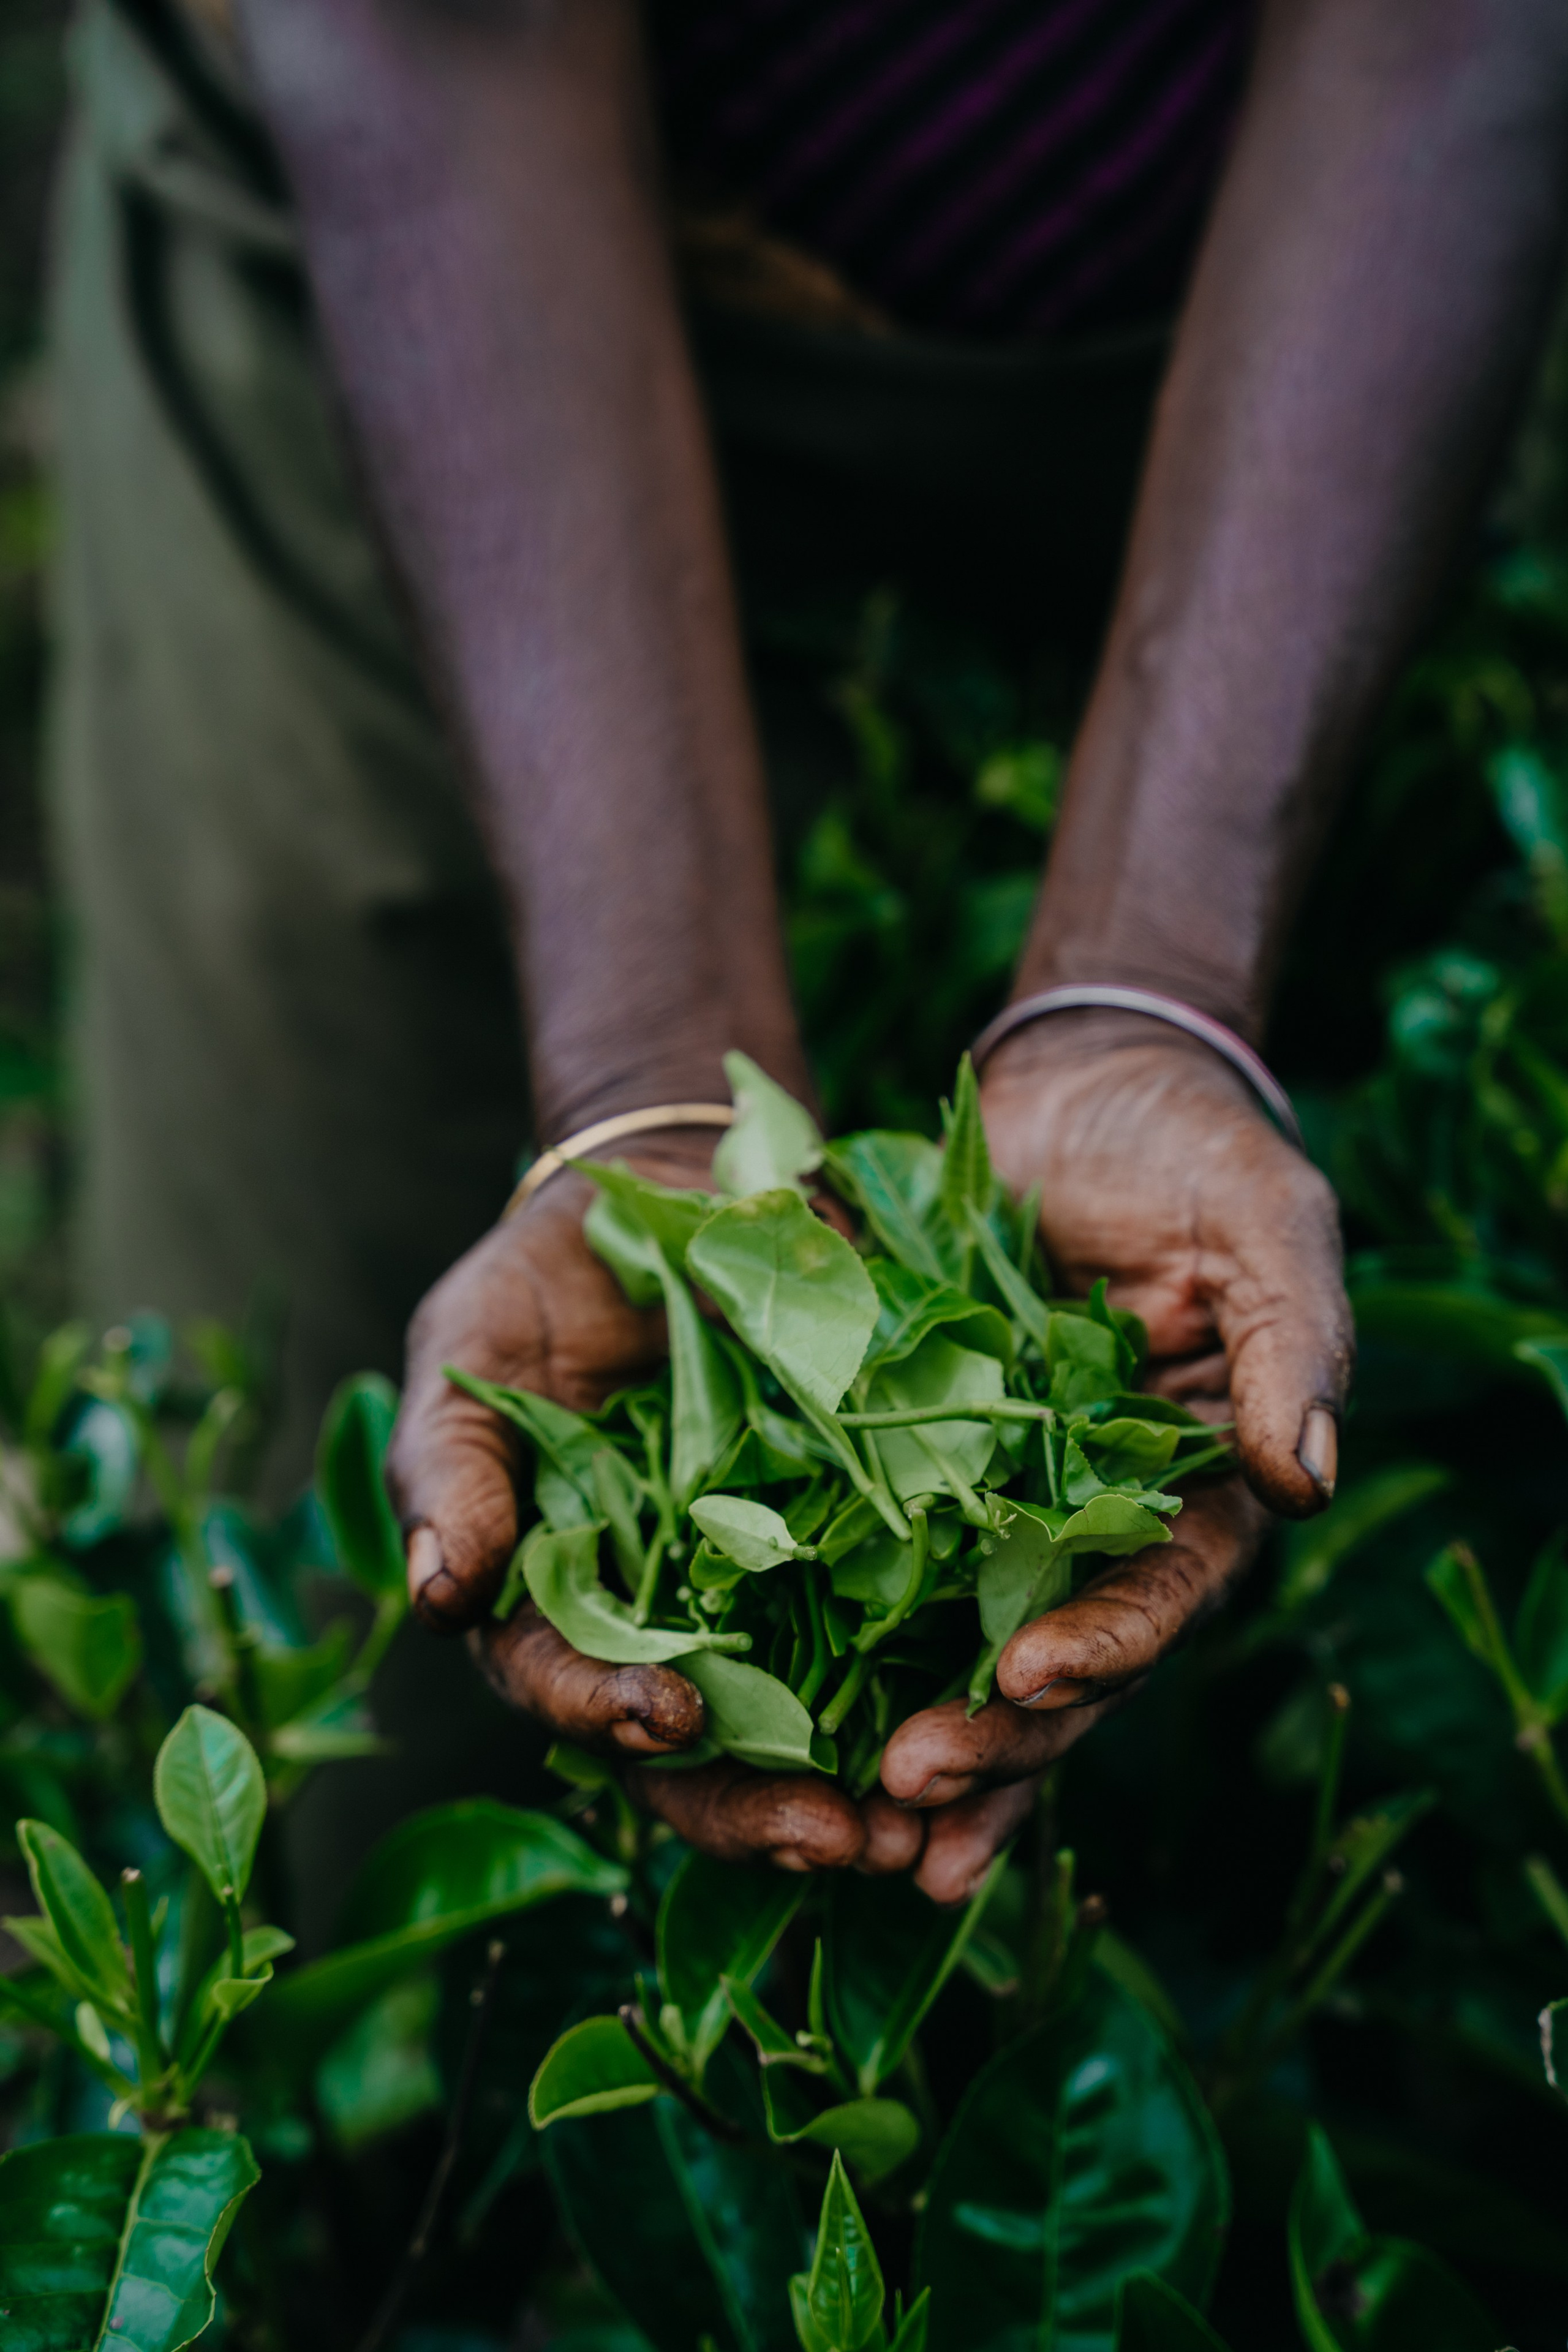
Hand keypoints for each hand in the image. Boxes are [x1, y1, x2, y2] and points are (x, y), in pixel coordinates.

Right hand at [388, 1139, 933, 1877]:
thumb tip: (434, 1594)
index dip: (608, 1712)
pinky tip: (981, 1746)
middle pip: (683, 1750)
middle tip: (830, 1840)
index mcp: (547, 1595)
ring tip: (911, 1834)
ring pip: (789, 1729)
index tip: (673, 1719)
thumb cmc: (546, 1281)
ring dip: (845, 1791)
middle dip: (747, 1805)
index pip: (561, 1681)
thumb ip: (448, 1466)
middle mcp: (651, 1623)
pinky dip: (923, 1704)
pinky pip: (886, 1650)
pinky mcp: (849, 1556)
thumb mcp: (474, 1350)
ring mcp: (752, 1600)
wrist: (675, 1193)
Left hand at [877, 1012, 1349, 1854]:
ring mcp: (1001, 1500)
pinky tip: (777, 1716)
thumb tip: (1308, 1477)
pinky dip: (832, 1640)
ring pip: (958, 1643)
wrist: (1080, 1082)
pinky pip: (867, 1563)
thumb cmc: (1194, 1147)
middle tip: (909, 1788)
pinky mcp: (907, 1462)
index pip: (1163, 1592)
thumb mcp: (1265, 1222)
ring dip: (913, 1730)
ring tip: (852, 1818)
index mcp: (1201, 1485)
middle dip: (990, 1736)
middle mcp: (1100, 1518)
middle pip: (1055, 1653)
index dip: (1103, 1647)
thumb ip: (1296, 1345)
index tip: (1029, 1682)